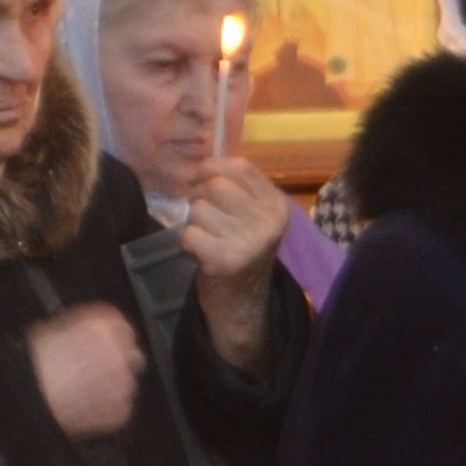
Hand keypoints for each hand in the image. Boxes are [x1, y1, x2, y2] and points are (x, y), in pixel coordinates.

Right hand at [28, 301, 146, 439]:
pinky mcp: (120, 410)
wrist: (26, 397)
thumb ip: (79, 329)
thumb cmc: (31, 365)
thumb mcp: (51, 330)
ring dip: (111, 387)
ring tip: (81, 391)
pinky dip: (106, 409)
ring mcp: (123, 384)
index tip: (107, 347)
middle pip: (131, 356)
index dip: (113, 340)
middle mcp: (119, 353)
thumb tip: (86, 333)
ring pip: (126, 384)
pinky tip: (83, 406)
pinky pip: (120, 409)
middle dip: (117, 363)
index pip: (124, 329)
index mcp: (102, 327)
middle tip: (93, 372)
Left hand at [175, 159, 290, 372]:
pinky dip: (188, 244)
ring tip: (208, 239)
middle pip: (215, 185)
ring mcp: (249, 243)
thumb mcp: (252, 215)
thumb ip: (236, 187)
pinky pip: (189, 234)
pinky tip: (202, 254)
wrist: (243, 301)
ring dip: (194, 224)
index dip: (212, 167)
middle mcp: (268, 223)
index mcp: (277, 206)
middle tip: (206, 217)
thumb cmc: (242, 249)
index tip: (201, 178)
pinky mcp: (226, 260)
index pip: (239, 166)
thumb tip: (199, 164)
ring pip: (199, 209)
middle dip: (200, 197)